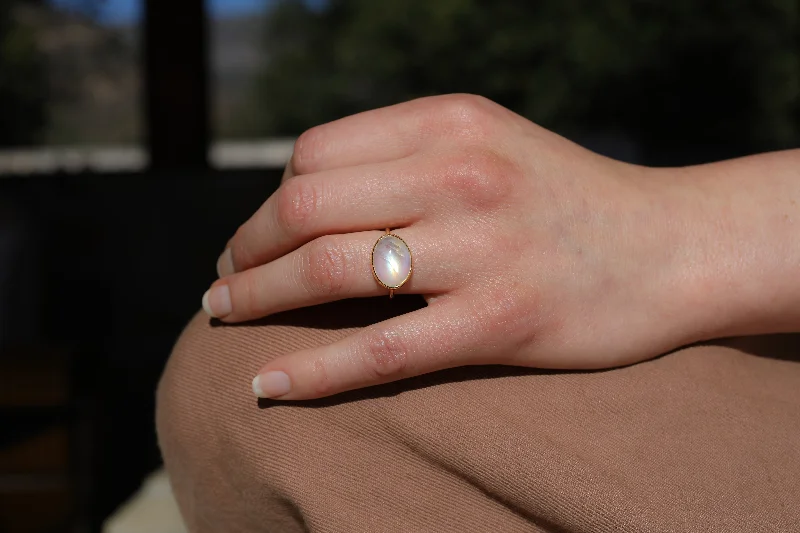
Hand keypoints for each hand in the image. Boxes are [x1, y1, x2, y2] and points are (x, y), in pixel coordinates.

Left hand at [202, 94, 703, 399]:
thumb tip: (308, 197)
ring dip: (258, 297)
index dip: (267, 200)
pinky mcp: (502, 320)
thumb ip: (408, 157)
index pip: (315, 154)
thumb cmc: (571, 200)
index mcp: (451, 122)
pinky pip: (382, 349)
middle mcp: (462, 173)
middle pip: (304, 205)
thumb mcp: (491, 145)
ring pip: (329, 270)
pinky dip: (314, 370)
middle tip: (224, 283)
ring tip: (227, 318)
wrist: (675, 246)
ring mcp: (482, 247)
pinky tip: (268, 384)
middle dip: (245, 249)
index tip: (256, 238)